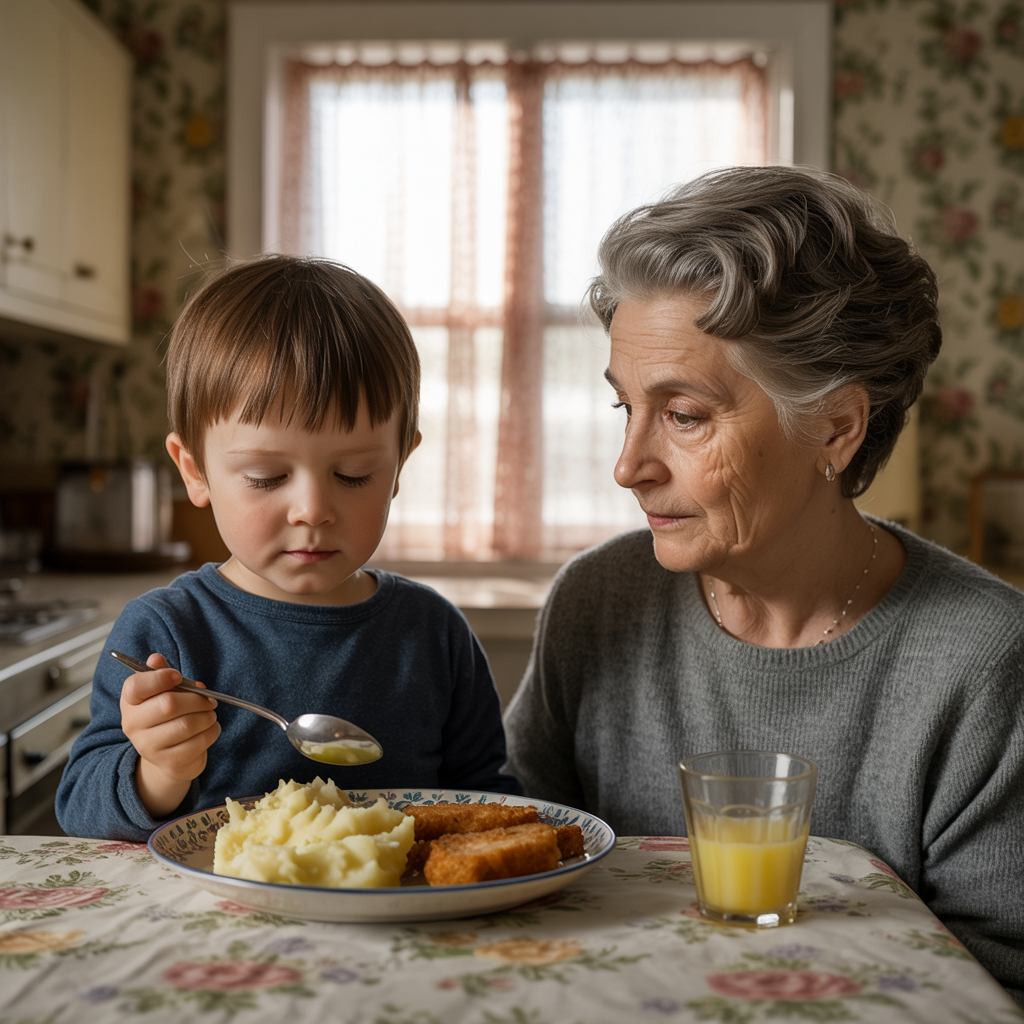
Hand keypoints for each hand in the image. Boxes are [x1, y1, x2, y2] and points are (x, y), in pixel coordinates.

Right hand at [120, 653, 219, 817]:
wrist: (167, 756)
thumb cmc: (167, 716)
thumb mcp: (163, 692)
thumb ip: (161, 674)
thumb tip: (156, 659)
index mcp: (130, 703)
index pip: (136, 686)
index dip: (160, 677)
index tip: (178, 676)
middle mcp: (133, 725)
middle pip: (169, 704)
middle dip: (196, 699)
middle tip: (209, 699)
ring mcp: (149, 747)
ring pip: (187, 724)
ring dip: (207, 715)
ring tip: (210, 714)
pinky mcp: (169, 762)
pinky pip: (198, 742)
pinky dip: (211, 731)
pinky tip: (210, 728)